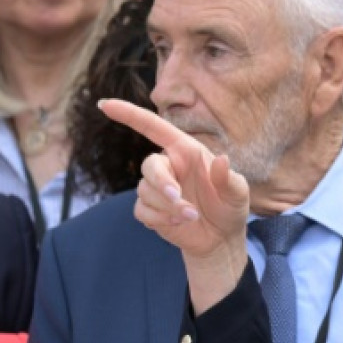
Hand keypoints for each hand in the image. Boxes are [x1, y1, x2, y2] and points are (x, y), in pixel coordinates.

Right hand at [100, 98, 249, 311]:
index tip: (104, 104)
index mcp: (186, 152)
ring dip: (168, 207)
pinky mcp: (149, 209)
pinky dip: (160, 219)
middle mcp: (169, 166)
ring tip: (192, 216)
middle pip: (149, 166)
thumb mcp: (237, 194)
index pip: (154, 128)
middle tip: (178, 198)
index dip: (129, 114)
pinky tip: (178, 223)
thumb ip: (229, 179)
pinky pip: (142, 210)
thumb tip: (222, 160)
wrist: (221, 238)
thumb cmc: (230, 208)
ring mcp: (156, 188)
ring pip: (146, 192)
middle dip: (161, 183)